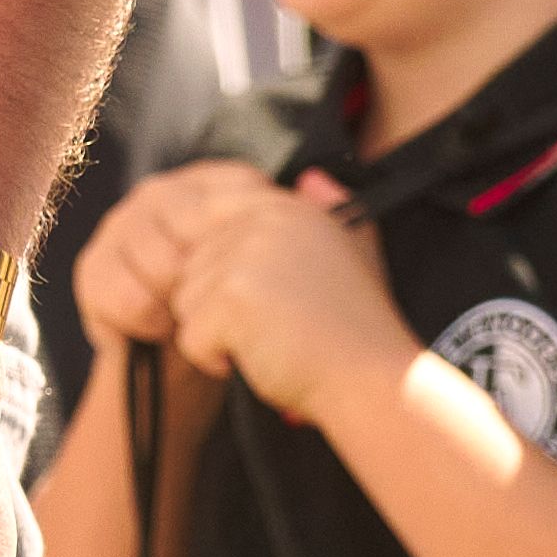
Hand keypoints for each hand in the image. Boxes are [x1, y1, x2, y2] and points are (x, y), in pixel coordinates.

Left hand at [87, 160, 404, 421]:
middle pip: (192, 270)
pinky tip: (264, 359)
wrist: (371, 379)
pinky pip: (190, 337)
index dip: (233, 281)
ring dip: (219, 336)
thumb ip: (327, 209)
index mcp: (286, 206)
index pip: (211, 234)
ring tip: (274, 340)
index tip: (273, 302)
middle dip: (223, 310)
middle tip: (279, 325)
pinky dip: (217, 360)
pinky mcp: (231, 298)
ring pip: (185, 303)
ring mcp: (244, 256)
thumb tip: (309, 176)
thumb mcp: (353, 252)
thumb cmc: (357, 329)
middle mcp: (262, 220)